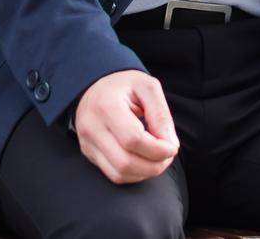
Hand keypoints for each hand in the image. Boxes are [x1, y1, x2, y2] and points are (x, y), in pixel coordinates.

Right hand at [71, 69, 180, 183]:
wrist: (96, 86)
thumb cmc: (125, 85)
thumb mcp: (148, 87)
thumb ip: (161, 114)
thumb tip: (170, 145)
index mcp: (106, 105)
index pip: (133, 139)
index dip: (157, 149)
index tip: (172, 147)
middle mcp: (91, 127)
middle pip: (125, 162)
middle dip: (154, 165)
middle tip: (168, 156)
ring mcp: (87, 143)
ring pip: (119, 174)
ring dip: (145, 173)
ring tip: (158, 159)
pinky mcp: (89, 153)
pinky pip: (113, 174)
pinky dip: (134, 174)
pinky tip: (144, 161)